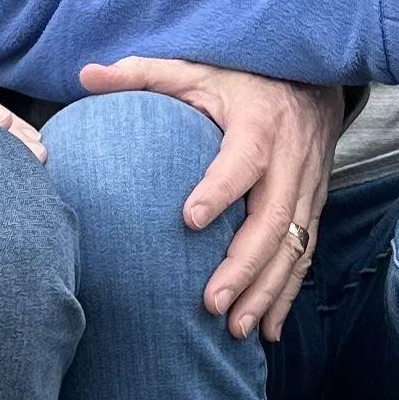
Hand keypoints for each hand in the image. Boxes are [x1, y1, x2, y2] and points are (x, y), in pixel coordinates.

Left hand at [79, 54, 342, 341]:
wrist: (311, 80)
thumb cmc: (243, 78)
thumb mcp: (195, 68)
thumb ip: (142, 74)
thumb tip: (84, 74)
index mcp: (259, 122)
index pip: (243, 159)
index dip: (221, 188)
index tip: (189, 220)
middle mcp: (291, 158)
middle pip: (273, 219)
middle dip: (244, 266)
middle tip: (210, 303)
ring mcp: (308, 187)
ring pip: (294, 246)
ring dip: (266, 291)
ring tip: (236, 328)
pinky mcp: (314, 207)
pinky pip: (306, 256)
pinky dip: (286, 295)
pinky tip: (267, 331)